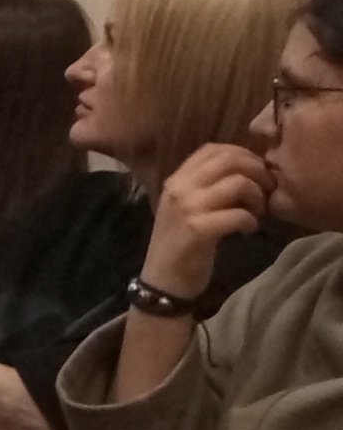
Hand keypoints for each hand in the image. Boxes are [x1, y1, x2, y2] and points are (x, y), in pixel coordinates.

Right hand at [143, 141, 274, 295]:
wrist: (162, 280)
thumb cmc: (181, 243)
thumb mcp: (189, 206)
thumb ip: (209, 185)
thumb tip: (248, 170)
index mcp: (177, 178)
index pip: (214, 149)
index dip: (242, 155)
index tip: (254, 174)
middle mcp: (179, 187)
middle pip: (230, 160)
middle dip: (258, 172)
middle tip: (266, 192)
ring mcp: (187, 208)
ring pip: (238, 183)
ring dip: (258, 197)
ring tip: (257, 212)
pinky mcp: (198, 230)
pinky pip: (239, 215)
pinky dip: (251, 222)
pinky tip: (247, 230)